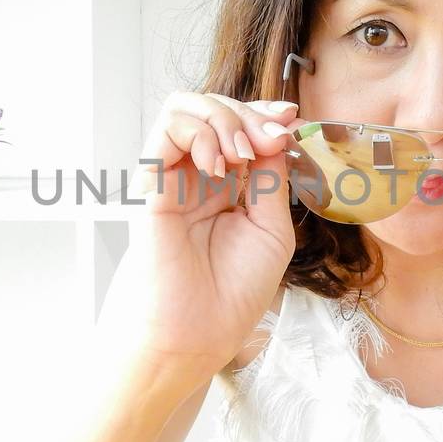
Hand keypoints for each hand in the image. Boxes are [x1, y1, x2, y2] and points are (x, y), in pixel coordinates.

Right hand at [100, 91, 301, 383]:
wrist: (198, 334)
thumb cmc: (232, 294)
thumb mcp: (272, 228)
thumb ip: (272, 178)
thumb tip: (276, 129)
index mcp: (227, 186)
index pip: (239, 126)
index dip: (264, 113)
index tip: (291, 118)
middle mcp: (196, 176)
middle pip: (216, 109)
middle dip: (251, 113)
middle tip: (273, 138)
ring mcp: (173, 177)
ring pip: (187, 107)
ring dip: (224, 118)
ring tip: (242, 155)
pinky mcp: (151, 184)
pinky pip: (167, 128)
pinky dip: (200, 131)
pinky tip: (219, 164)